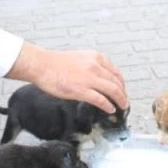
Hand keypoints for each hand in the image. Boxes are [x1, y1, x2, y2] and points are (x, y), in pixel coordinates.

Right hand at [7, 43, 128, 113]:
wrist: (42, 65)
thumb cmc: (55, 62)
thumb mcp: (80, 58)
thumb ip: (91, 66)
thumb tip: (98, 78)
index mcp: (95, 57)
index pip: (116, 72)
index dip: (122, 83)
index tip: (123, 89)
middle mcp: (95, 66)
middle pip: (117, 82)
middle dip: (123, 93)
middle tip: (125, 101)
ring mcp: (89, 79)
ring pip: (113, 91)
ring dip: (120, 100)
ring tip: (122, 106)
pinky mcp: (82, 90)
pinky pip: (101, 100)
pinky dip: (108, 105)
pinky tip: (110, 109)